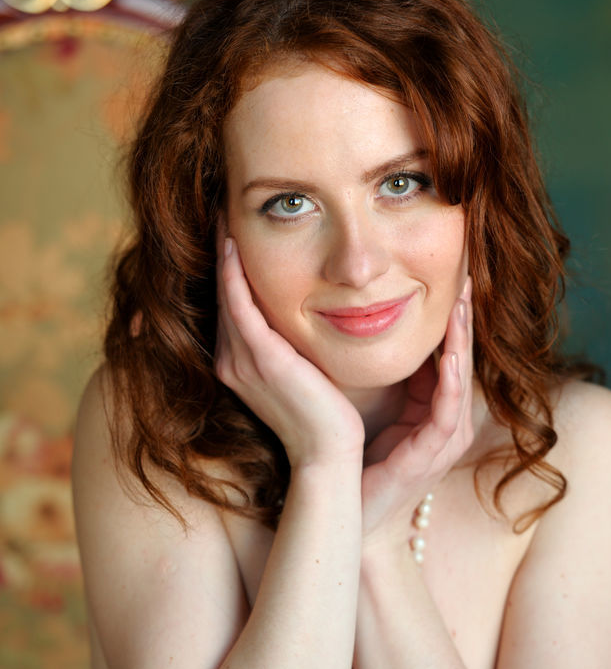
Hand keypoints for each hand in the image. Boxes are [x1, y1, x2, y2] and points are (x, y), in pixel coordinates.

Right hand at [214, 228, 364, 468]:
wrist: (329, 457)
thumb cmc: (327, 419)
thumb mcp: (306, 375)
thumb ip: (296, 347)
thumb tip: (311, 317)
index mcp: (241, 365)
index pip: (232, 307)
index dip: (230, 270)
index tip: (235, 234)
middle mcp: (231, 362)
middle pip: (222, 295)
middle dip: (222, 254)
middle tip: (223, 211)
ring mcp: (241, 361)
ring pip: (226, 294)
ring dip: (223, 254)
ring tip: (224, 216)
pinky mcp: (260, 360)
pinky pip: (238, 305)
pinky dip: (232, 274)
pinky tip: (232, 245)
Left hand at [361, 278, 473, 544]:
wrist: (351, 513)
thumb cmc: (361, 461)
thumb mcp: (376, 407)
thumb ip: (384, 376)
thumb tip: (369, 329)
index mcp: (435, 408)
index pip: (449, 351)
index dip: (452, 315)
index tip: (452, 274)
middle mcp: (448, 421)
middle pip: (461, 358)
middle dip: (464, 317)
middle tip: (466, 275)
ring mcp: (444, 440)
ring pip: (459, 379)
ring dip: (461, 341)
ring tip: (461, 305)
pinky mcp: (432, 455)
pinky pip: (446, 411)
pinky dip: (448, 382)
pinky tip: (447, 355)